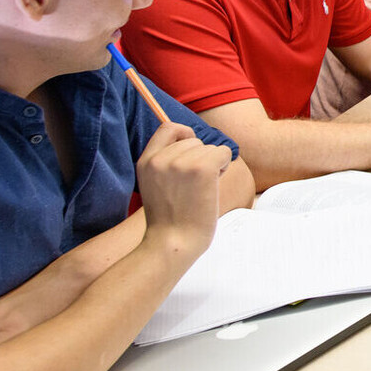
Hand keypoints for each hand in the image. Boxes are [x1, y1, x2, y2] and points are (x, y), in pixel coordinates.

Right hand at [134, 122, 234, 255]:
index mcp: (146, 161)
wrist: (173, 242)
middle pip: (194, 139)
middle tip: (196, 184)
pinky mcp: (201, 168)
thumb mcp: (155, 185)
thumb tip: (191, 141)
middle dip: (202, 157)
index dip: (184, 134)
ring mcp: (180, 162)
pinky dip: (224, 166)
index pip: (168, 127)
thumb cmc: (170, 221)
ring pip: (210, 147)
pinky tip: (213, 186)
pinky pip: (224, 152)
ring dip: (213, 164)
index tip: (192, 149)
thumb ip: (165, 163)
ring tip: (201, 189)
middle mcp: (161, 158)